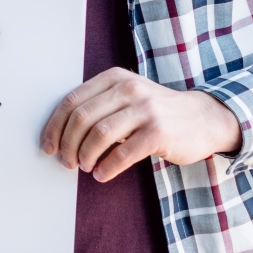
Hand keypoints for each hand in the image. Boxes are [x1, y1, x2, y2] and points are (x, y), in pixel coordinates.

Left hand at [41, 66, 242, 180]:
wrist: (203, 118)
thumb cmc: (157, 111)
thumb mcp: (128, 96)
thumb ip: (99, 105)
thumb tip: (61, 134)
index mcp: (115, 78)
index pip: (72, 101)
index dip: (55, 126)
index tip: (48, 145)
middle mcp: (129, 89)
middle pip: (82, 118)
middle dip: (68, 144)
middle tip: (66, 162)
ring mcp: (145, 110)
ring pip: (99, 135)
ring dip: (85, 156)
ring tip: (84, 167)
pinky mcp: (159, 133)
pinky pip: (123, 154)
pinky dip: (107, 167)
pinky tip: (102, 174)